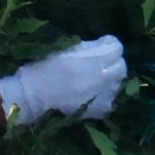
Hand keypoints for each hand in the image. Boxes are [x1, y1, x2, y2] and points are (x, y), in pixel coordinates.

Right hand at [0, 36, 126, 123]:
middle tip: (102, 61)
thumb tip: (104, 45)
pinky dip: (106, 95)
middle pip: (121, 67)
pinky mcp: (98, 110)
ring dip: (110, 79)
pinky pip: (111, 100)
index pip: (116, 49)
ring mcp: (101, 97)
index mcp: (91, 61)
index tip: (103, 44)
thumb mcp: (66, 49)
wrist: (33, 94)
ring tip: (97, 78)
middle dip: (113, 62)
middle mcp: (100, 79)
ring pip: (117, 84)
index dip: (110, 44)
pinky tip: (95, 93)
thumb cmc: (45, 67)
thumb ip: (88, 47)